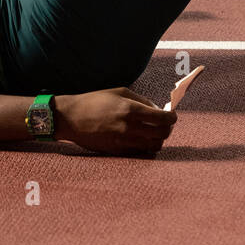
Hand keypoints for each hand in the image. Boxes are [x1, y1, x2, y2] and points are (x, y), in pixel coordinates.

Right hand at [54, 88, 177, 156]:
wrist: (71, 118)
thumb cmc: (94, 101)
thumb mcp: (119, 92)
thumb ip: (142, 100)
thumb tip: (158, 109)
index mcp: (131, 109)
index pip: (164, 118)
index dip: (172, 117)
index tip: (171, 115)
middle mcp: (130, 127)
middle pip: (163, 134)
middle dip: (168, 129)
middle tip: (164, 124)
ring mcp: (124, 141)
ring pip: (154, 146)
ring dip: (158, 139)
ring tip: (152, 132)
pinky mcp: (118, 151)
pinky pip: (141, 152)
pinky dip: (145, 146)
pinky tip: (140, 138)